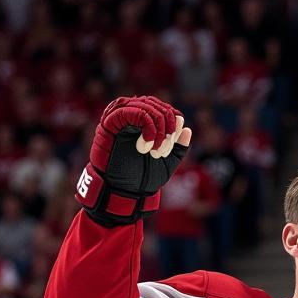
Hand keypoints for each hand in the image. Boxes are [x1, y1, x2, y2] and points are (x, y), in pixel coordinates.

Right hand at [77, 95, 191, 225]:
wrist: (124, 192)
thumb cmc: (142, 179)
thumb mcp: (167, 163)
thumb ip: (178, 148)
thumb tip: (187, 129)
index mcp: (146, 124)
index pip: (166, 109)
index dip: (175, 124)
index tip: (171, 145)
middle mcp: (133, 116)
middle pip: (158, 105)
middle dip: (168, 127)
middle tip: (163, 151)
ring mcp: (121, 117)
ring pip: (146, 105)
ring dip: (158, 128)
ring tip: (156, 151)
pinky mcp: (111, 121)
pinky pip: (132, 110)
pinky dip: (147, 125)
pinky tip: (148, 144)